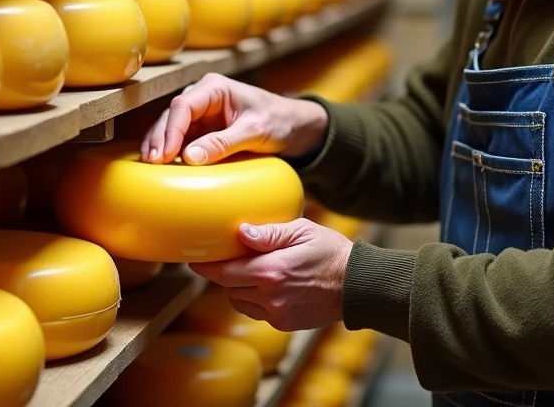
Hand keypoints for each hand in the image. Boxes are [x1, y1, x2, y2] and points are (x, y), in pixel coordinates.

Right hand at [142, 73, 328, 164]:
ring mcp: (202, 114)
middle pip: (172, 116)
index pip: (183, 106)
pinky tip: (164, 165)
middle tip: (153, 162)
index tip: (166, 154)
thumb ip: (223, 142)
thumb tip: (190, 157)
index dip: (171, 130)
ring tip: (152, 165)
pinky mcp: (204, 130)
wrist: (295, 126)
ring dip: (161, 145)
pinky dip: (172, 151)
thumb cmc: (279, 120)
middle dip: (160, 138)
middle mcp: (204, 97)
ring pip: (172, 127)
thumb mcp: (254, 131)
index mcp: (215, 88)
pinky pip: (183, 139)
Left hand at [191, 219, 351, 330]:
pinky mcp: (283, 323)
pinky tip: (265, 285)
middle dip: (221, 273)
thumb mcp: (302, 230)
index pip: (223, 271)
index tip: (194, 258)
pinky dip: (253, 299)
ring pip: (239, 301)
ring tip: (247, 270)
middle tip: (219, 259)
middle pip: (227, 286)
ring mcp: (276, 313)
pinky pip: (256, 311)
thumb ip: (269, 233)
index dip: (205, 265)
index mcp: (270, 271)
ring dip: (236, 287)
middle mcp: (269, 296)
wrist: (358, 285)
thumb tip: (240, 233)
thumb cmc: (331, 251)